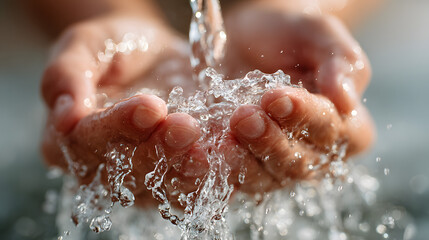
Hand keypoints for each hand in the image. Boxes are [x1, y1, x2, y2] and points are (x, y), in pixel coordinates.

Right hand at [41, 13, 206, 206]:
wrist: (152, 52)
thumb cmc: (115, 47)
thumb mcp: (86, 45)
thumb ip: (68, 74)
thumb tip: (64, 117)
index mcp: (68, 138)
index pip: (86, 142)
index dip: (117, 127)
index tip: (149, 106)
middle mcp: (103, 165)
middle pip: (126, 172)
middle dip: (158, 149)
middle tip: (185, 126)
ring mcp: (142, 175)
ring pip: (160, 187)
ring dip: (185, 169)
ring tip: (207, 149)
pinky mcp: (175, 174)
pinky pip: (191, 185)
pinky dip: (210, 175)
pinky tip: (225, 155)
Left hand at [217, 5, 374, 192]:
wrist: (241, 42)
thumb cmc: (285, 36)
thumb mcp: (316, 34)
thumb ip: (340, 60)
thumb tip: (347, 99)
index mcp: (341, 125)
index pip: (331, 132)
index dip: (306, 117)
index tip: (278, 96)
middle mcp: (309, 153)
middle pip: (296, 163)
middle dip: (269, 140)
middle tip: (245, 116)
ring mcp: (271, 163)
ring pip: (260, 177)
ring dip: (241, 158)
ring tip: (224, 135)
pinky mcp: (237, 164)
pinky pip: (226, 175)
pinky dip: (212, 167)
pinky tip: (199, 151)